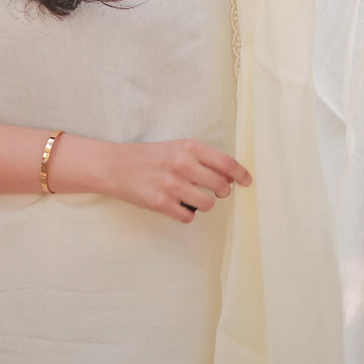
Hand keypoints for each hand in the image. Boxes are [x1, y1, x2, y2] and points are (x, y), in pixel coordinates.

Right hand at [105, 138, 251, 224]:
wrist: (115, 165)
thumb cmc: (149, 156)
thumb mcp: (176, 148)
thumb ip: (201, 159)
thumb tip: (230, 176)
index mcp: (188, 147)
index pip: (225, 163)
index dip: (241, 174)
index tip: (247, 182)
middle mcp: (182, 164)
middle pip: (220, 185)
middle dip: (222, 191)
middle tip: (215, 191)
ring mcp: (171, 185)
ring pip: (207, 204)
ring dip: (203, 204)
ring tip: (190, 197)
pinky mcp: (161, 203)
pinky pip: (188, 216)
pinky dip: (186, 213)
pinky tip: (176, 205)